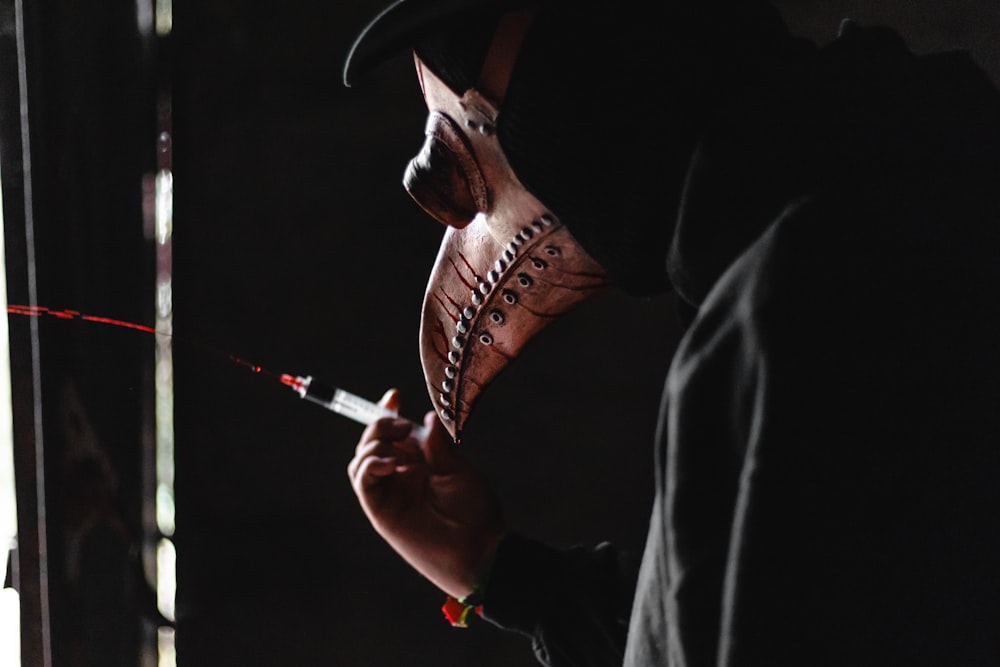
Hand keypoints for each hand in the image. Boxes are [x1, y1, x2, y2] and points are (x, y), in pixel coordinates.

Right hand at [347, 388, 506, 598]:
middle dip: (379, 424)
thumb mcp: (459, 469)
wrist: (479, 550)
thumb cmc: (475, 513)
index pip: (394, 434)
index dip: (388, 412)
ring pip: (361, 460)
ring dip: (372, 443)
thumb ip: (438, 445)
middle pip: (373, 442)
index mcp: (420, 464)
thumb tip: (429, 417)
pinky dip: (370, 465)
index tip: (395, 395)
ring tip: (396, 443)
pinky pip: (363, 482)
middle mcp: (401, 477)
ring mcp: (390, 494)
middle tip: (400, 423)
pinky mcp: (381, 511)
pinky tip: (390, 462)